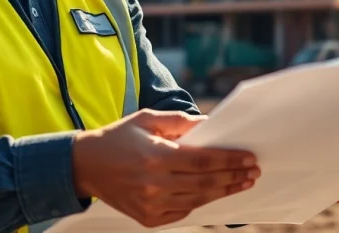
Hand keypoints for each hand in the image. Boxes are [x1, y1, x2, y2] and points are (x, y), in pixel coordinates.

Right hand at [72, 109, 260, 227]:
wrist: (85, 166)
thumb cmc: (119, 138)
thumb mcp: (147, 119)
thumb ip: (179, 121)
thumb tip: (210, 124)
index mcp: (156, 156)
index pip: (203, 160)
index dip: (230, 160)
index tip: (249, 158)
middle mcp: (154, 183)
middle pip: (205, 182)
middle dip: (233, 177)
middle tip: (253, 172)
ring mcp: (151, 203)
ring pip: (197, 199)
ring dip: (223, 191)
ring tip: (241, 183)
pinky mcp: (147, 218)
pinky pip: (182, 212)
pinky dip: (200, 202)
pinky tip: (213, 192)